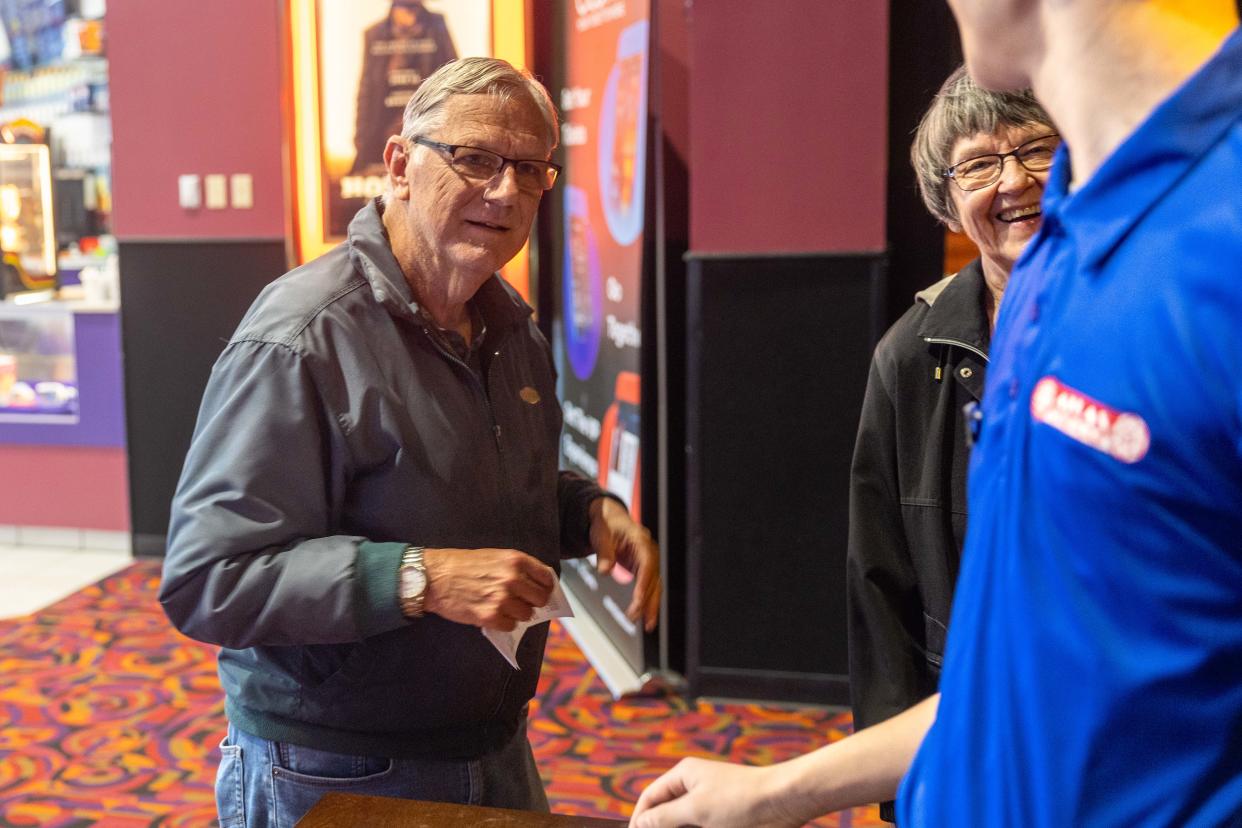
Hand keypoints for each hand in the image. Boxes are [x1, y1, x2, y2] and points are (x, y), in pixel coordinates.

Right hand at [422, 548, 554, 631]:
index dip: (545, 586)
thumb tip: (536, 584)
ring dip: (517, 614)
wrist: (434, 577)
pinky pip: (510, 626)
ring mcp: (502, 599)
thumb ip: (516, 568)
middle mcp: (512, 579)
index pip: (546, 577)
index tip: (542, 590)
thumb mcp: (494, 556)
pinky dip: (504, 623)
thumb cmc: (461, 565)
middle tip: (520, 602)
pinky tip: (492, 615)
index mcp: (515, 560)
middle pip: (540, 599)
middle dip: (533, 602)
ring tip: (502, 607)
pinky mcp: (490, 616)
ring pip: (527, 615)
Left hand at [589, 497, 660, 630]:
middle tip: (637, 618)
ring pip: (655, 585)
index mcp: (641, 540)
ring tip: (648, 625)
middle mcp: (650, 551)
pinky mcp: (645, 568)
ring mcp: (649, 560)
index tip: (639, 598)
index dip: (644, 582)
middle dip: (647, 599)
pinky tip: (645, 616)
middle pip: (653, 578)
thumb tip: (605, 571)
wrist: (609, 518)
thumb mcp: (600, 534)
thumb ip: (604, 552)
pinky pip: (649, 586)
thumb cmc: (605, 524)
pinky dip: (647, 601)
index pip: (646, 563)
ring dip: (651, 605)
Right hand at [630, 758, 804, 827]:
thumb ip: (663, 818)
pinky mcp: (723, 817)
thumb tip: (639, 823)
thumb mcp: (696, 810)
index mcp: (684, 775)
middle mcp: (694, 786)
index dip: (639, 819)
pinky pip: (700, 826)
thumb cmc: (741, 798)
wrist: (782, 801)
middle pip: (665, 812)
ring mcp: (709, 802)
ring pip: (683, 823)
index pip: (650, 797)